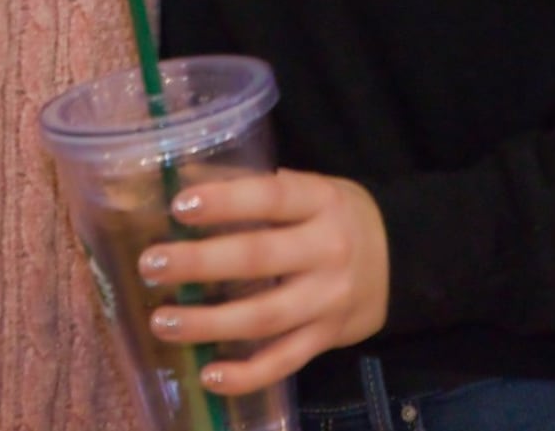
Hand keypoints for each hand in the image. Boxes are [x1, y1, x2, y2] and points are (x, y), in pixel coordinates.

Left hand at [135, 168, 389, 395]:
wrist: (402, 259)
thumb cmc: (337, 215)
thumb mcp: (310, 188)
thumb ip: (256, 187)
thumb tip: (186, 179)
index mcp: (320, 201)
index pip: (271, 197)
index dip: (226, 201)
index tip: (179, 207)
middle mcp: (327, 250)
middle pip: (259, 259)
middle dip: (201, 263)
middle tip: (152, 264)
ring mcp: (328, 300)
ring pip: (264, 318)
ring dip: (209, 323)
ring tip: (163, 321)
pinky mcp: (327, 339)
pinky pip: (284, 361)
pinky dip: (247, 374)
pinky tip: (209, 374)